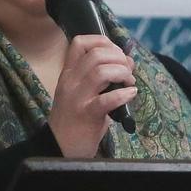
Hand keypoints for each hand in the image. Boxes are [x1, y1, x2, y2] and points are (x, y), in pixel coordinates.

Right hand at [48, 34, 136, 158]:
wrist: (59, 148)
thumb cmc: (76, 121)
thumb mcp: (85, 94)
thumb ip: (104, 78)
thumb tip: (128, 61)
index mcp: (68, 74)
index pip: (80, 42)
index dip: (103, 41)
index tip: (116, 54)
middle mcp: (70, 82)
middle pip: (96, 54)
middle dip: (118, 58)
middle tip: (127, 72)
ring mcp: (77, 98)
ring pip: (101, 71)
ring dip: (122, 73)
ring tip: (129, 83)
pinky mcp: (86, 114)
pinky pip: (107, 99)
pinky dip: (123, 94)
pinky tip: (130, 94)